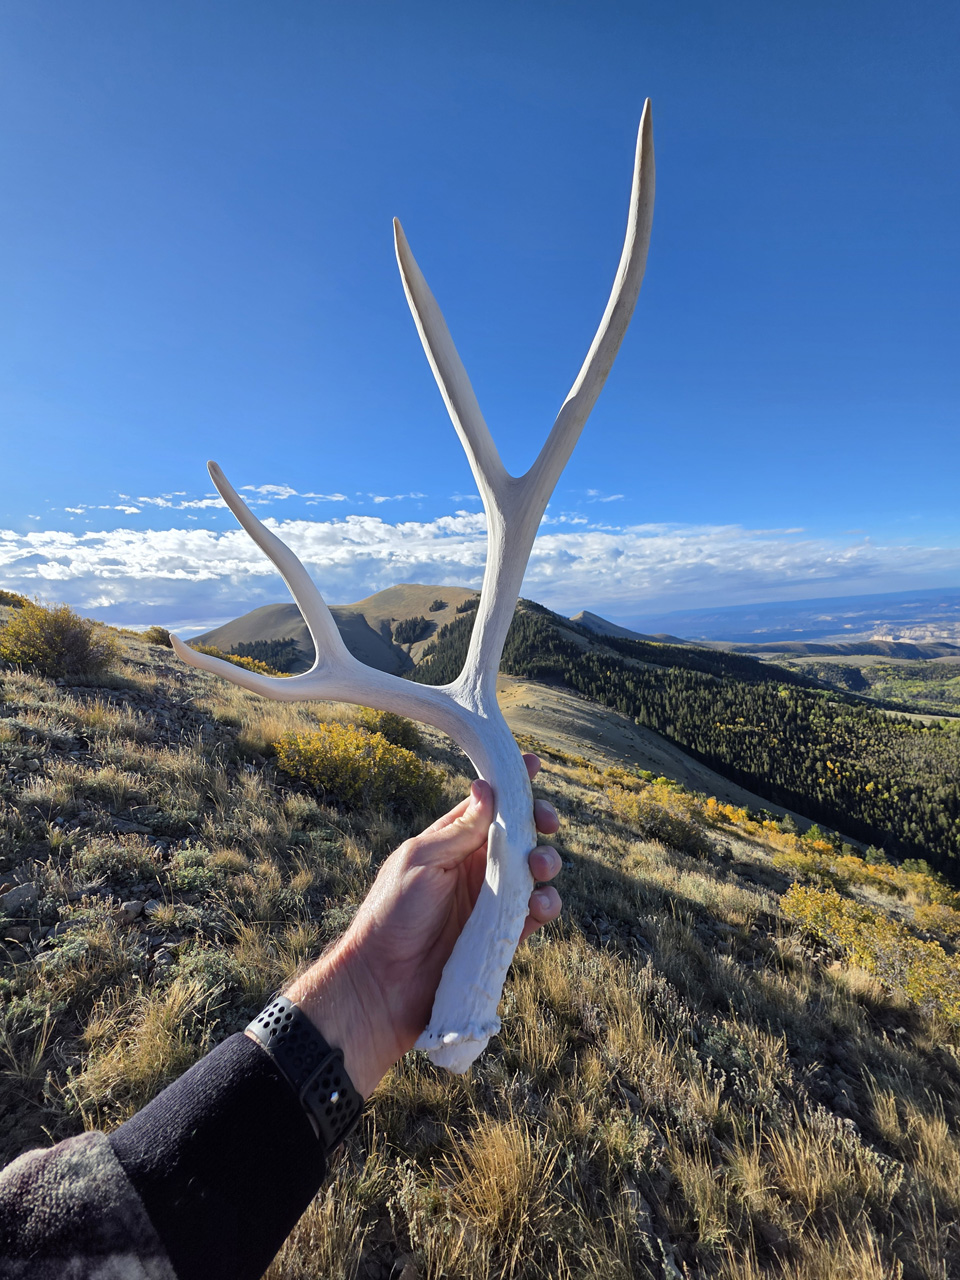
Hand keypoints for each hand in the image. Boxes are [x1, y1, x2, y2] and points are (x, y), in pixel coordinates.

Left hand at [285, 755, 560, 1095]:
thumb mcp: (421, 861)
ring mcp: (488, 901)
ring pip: (532, 872)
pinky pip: (533, 914)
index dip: (512, 784)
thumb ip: (459, 830)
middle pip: (519, 835)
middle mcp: (472, 867)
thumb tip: (487, 787)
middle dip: (538, 822)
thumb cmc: (392, 916)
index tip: (533, 765)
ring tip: (539, 867)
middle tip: (547, 822)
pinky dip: (546, 906)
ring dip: (545, 863)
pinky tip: (541, 905)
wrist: (383, 986)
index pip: (487, 805)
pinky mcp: (500, 936)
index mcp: (450, 843)